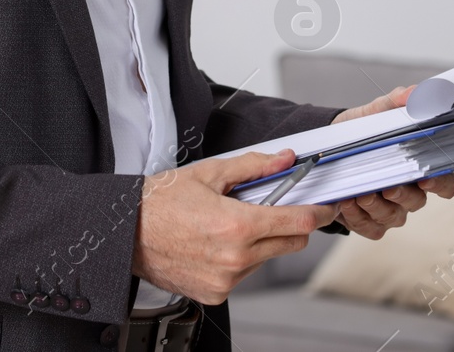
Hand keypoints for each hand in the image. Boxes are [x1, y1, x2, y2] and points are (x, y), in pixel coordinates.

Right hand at [133, 149, 337, 304]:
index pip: (297, 222)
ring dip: (261, 242)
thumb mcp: (209, 173)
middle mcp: (235, 258)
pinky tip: (215, 243)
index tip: (327, 208)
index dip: (318, 213)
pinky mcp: (216, 293)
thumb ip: (253, 166)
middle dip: (290, 224)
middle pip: (290, 243)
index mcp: (237, 225)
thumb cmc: (161, 202)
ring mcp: (226, 279)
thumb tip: (284, 159)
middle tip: (274, 208)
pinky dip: (240, 259)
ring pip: (267, 259)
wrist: (126, 232)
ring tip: (228, 224)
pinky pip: (244, 274)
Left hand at [329, 83, 453, 239]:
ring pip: (394, 217)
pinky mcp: (369, 222)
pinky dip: (358, 217)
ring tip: (359, 193)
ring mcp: (390, 210)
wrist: (326, 147)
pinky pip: (370, 227)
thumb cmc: (361, 131)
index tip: (428, 176)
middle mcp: (410, 193)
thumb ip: (396, 103)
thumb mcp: (375, 113)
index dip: (441, 184)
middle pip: (417, 202)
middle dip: (402, 194)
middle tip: (387, 186)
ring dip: (376, 206)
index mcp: (419, 168)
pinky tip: (346, 202)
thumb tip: (416, 93)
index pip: (446, 183)